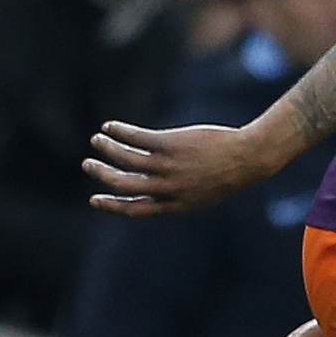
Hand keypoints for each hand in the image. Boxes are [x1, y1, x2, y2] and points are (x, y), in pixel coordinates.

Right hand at [84, 120, 292, 215]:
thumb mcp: (202, 194)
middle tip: (87, 164)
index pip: (135, 209)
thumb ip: (176, 196)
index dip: (112, 205)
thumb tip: (156, 191)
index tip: (94, 199)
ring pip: (126, 159)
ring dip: (107, 148)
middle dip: (102, 175)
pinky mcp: (170, 144)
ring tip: (97, 139)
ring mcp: (168, 166)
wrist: (247, 158)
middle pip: (124, 184)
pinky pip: (136, 138)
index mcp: (174, 205)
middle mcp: (167, 188)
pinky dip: (120, 131)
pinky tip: (111, 126)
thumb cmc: (227, 175)